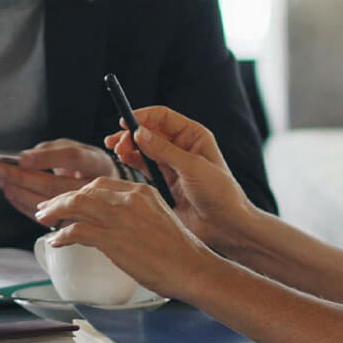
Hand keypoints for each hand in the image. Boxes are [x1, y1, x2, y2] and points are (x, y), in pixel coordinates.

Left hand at [0, 138, 116, 220]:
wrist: (107, 190)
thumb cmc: (85, 166)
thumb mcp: (75, 149)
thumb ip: (50, 149)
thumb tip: (22, 159)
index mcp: (97, 163)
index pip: (73, 158)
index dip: (46, 158)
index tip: (22, 158)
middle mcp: (94, 187)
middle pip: (56, 184)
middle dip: (24, 178)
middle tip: (0, 170)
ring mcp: (86, 209)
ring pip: (49, 204)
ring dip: (20, 193)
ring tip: (2, 182)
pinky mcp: (73, 223)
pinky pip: (45, 218)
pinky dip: (24, 206)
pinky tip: (12, 195)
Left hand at [32, 176, 221, 302]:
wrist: (192, 269)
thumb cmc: (178, 252)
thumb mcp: (156, 218)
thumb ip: (133, 214)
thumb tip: (108, 223)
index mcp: (141, 190)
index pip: (100, 184)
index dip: (78, 192)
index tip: (66, 200)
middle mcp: (129, 198)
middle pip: (84, 191)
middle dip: (60, 199)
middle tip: (46, 209)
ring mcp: (120, 217)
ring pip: (76, 205)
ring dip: (55, 212)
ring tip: (43, 220)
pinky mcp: (113, 239)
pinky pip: (78, 231)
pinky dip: (63, 235)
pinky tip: (57, 241)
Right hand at [103, 105, 256, 247]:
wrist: (225, 226)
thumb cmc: (220, 193)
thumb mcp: (193, 167)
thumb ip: (164, 150)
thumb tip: (138, 133)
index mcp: (193, 135)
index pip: (163, 117)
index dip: (142, 116)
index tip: (124, 121)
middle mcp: (181, 146)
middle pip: (149, 131)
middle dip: (131, 134)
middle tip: (117, 142)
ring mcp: (171, 164)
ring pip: (143, 148)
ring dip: (128, 147)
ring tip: (117, 152)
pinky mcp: (164, 181)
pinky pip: (143, 166)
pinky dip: (131, 161)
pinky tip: (123, 160)